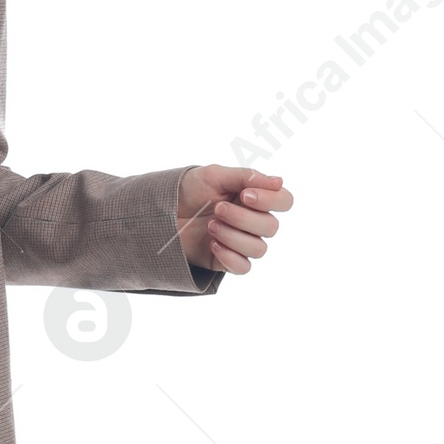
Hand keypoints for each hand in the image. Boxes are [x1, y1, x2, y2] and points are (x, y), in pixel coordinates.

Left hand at [176, 165, 292, 274]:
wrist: (159, 213)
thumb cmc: (187, 191)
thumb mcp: (214, 176)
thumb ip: (245, 177)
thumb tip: (279, 181)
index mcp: (254, 197)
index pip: (284, 201)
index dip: (271, 200)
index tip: (245, 195)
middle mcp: (252, 221)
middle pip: (271, 227)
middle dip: (243, 218)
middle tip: (217, 209)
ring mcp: (240, 242)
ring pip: (259, 249)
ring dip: (234, 236)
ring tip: (210, 226)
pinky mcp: (226, 261)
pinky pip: (244, 267)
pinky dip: (230, 256)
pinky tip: (212, 244)